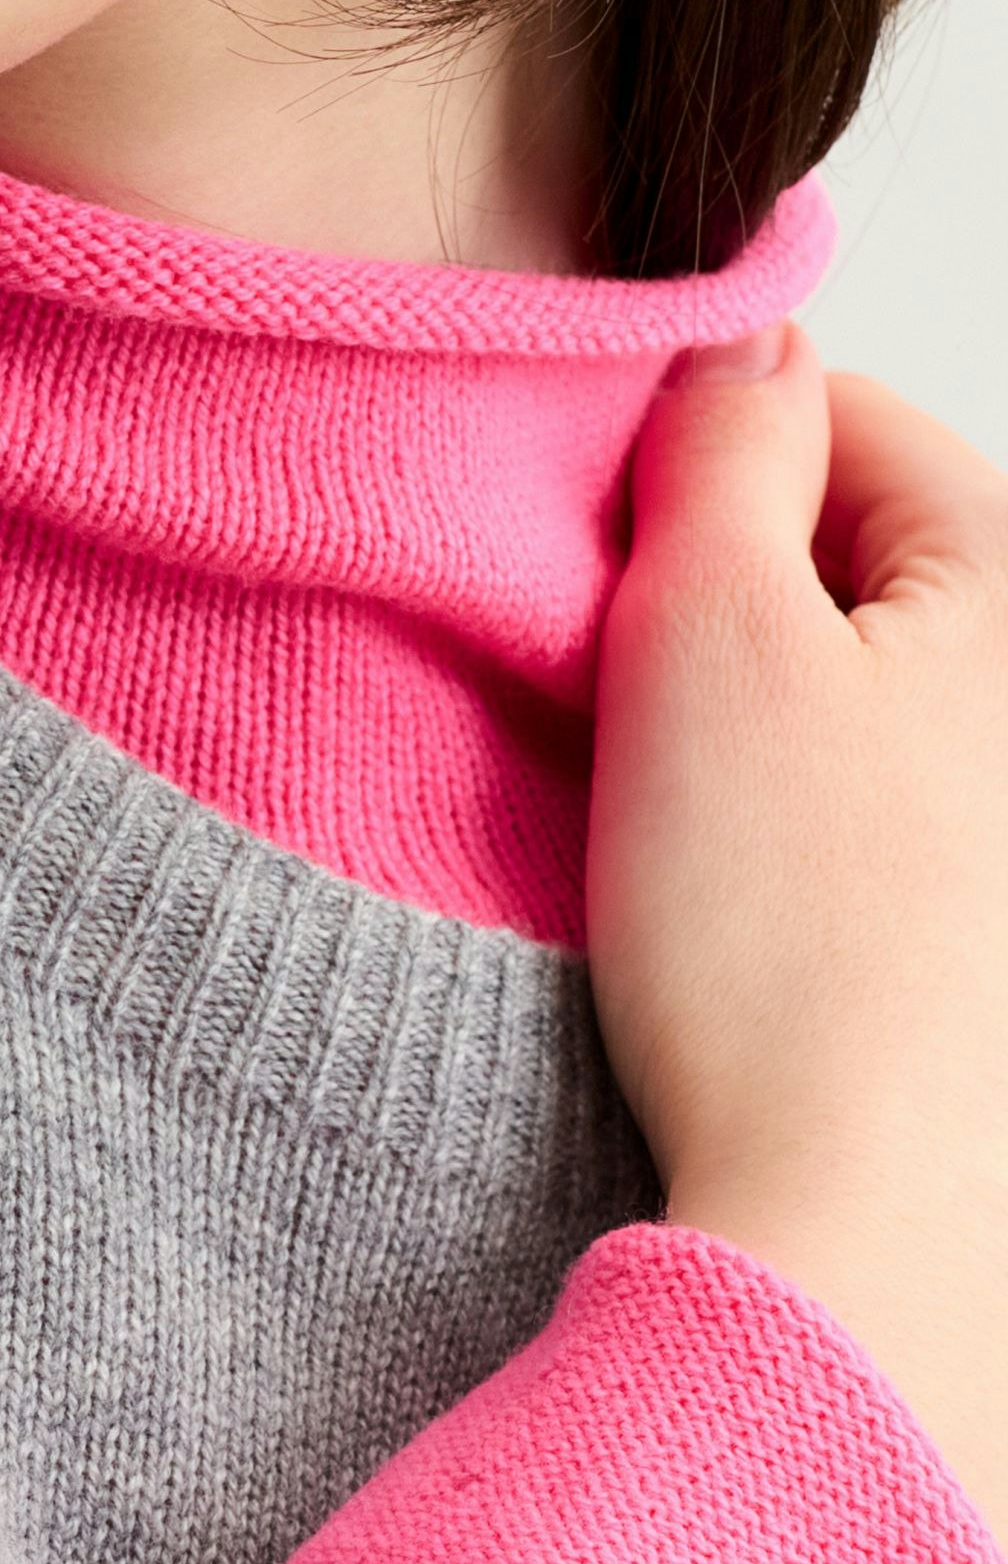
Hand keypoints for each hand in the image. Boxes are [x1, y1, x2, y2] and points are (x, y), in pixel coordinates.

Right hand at [588, 323, 1007, 1546]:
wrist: (846, 1217)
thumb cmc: (789, 947)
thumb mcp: (707, 636)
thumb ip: (719, 451)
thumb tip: (741, 346)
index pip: (832, 421)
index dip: (685, 475)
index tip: (595, 566)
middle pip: (845, 560)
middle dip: (717, 607)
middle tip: (621, 710)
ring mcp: (1002, 827)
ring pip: (842, 691)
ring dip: (741, 730)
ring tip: (680, 831)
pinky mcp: (968, 937)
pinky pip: (854, 813)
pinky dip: (778, 836)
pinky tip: (734, 916)